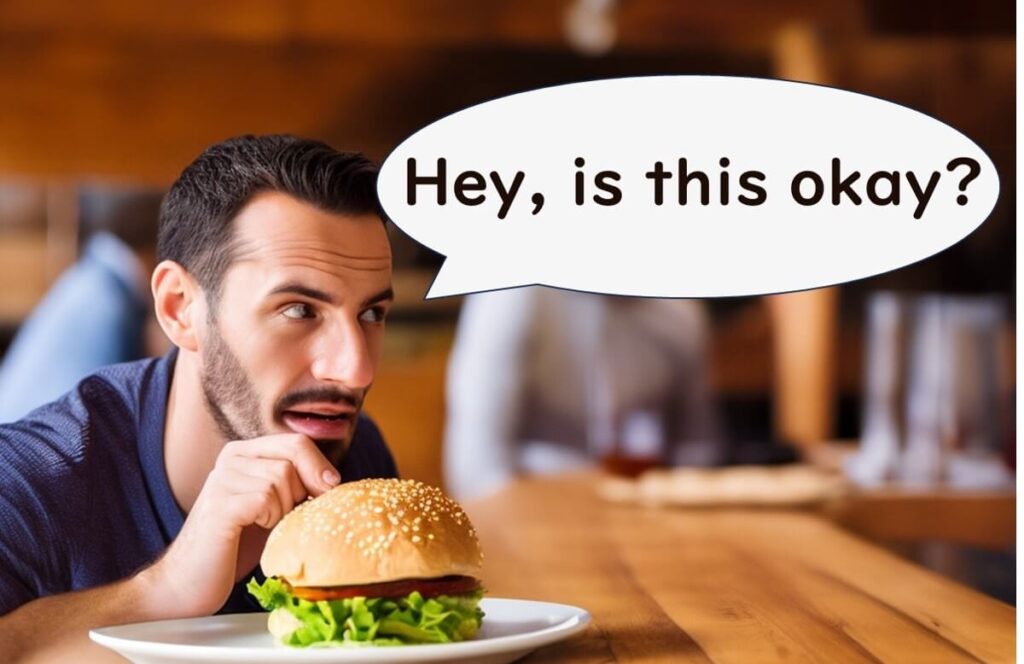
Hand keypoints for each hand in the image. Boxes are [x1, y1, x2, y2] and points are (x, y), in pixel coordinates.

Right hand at [139, 433, 340, 616]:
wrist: (191, 582)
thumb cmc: (237, 546)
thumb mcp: (272, 506)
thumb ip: (294, 484)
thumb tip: (334, 479)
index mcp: (245, 453)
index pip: (296, 442)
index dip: (319, 465)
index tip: (330, 490)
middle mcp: (231, 458)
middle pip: (293, 457)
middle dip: (303, 490)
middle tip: (288, 516)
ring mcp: (222, 478)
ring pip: (281, 478)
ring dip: (284, 509)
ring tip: (264, 526)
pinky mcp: (219, 502)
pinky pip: (266, 498)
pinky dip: (270, 519)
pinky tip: (252, 530)